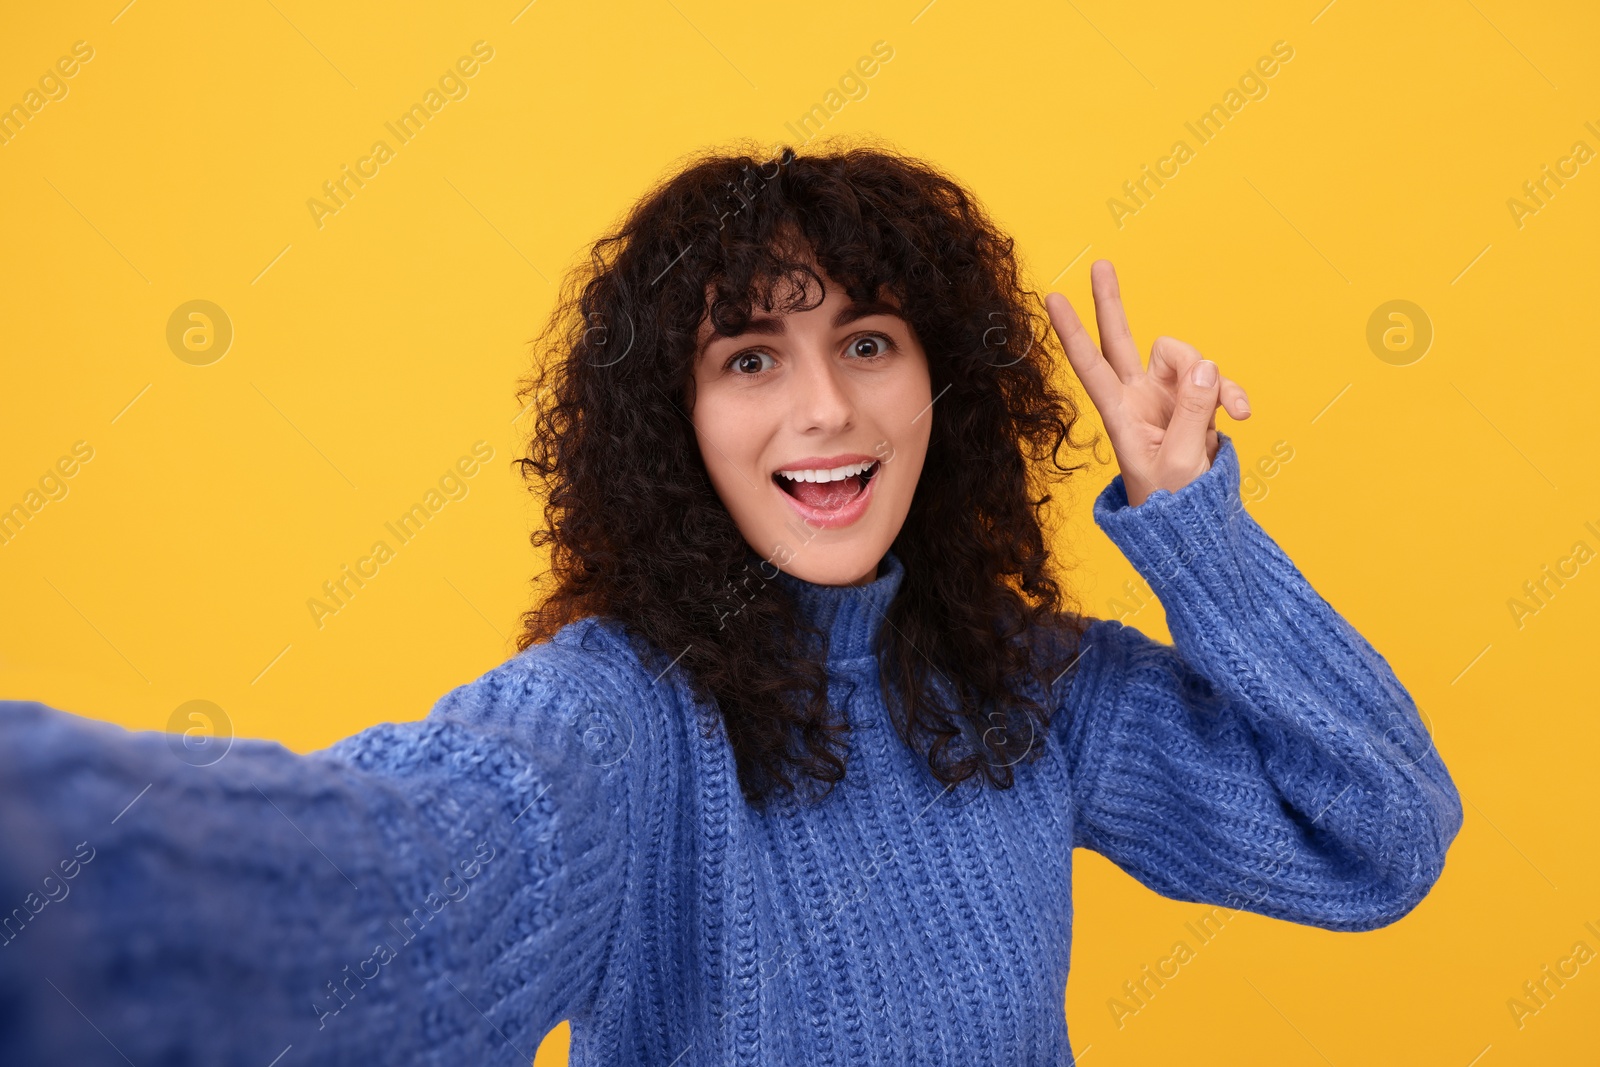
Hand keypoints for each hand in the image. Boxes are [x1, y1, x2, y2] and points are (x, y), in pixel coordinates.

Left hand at [1045, 260, 1250, 506]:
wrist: (1196, 524)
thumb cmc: (1174, 504)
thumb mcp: (1183, 463)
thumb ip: (1193, 412)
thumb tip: (1205, 366)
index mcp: (1120, 415)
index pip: (1090, 365)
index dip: (1071, 332)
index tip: (1052, 297)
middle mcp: (1139, 398)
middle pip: (1121, 340)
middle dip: (1110, 302)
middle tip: (1100, 264)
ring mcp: (1168, 397)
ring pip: (1189, 359)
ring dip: (1214, 379)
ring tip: (1232, 413)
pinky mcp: (1196, 402)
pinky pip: (1216, 380)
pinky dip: (1230, 393)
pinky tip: (1241, 415)